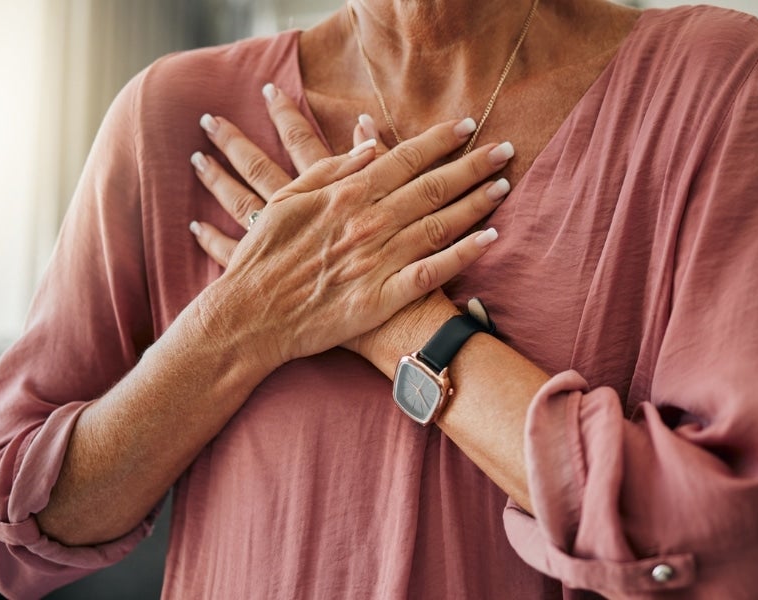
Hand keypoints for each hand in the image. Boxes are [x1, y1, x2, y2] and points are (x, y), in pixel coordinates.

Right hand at [189, 85, 513, 370]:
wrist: (252, 316)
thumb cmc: (264, 256)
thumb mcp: (288, 200)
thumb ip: (331, 169)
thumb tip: (371, 146)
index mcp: (346, 195)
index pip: (403, 159)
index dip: (438, 141)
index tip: (466, 125)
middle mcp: (368, 223)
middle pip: (431, 187)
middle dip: (471, 165)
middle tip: (504, 149)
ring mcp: (378, 261)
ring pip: (438, 224)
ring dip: (475, 203)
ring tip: (504, 186)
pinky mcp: (382, 298)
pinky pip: (431, 274)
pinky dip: (462, 256)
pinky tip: (489, 240)